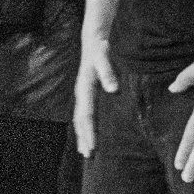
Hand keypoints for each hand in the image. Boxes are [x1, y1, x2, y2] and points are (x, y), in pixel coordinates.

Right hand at [73, 31, 117, 157]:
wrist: (94, 38)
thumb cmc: (102, 48)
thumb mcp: (104, 57)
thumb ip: (108, 72)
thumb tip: (113, 90)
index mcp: (84, 87)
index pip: (86, 116)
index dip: (89, 132)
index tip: (92, 147)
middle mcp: (81, 93)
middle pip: (80, 120)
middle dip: (84, 138)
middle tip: (88, 155)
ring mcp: (83, 93)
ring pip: (80, 119)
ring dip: (82, 135)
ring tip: (85, 151)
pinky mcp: (87, 93)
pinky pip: (84, 114)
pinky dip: (85, 127)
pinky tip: (89, 135)